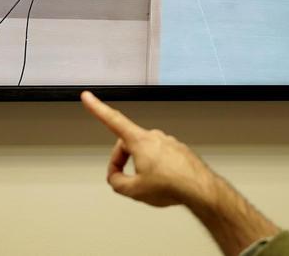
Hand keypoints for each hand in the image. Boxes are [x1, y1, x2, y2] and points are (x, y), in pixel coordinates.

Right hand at [81, 91, 216, 208]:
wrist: (200, 189)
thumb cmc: (171, 186)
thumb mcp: (134, 191)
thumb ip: (117, 182)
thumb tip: (115, 179)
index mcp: (139, 141)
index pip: (112, 120)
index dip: (97, 108)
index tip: (88, 97)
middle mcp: (154, 137)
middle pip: (128, 144)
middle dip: (122, 160)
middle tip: (124, 180)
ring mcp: (168, 142)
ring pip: (145, 152)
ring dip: (141, 165)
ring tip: (149, 184)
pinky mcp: (179, 150)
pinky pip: (161, 156)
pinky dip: (158, 167)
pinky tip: (163, 182)